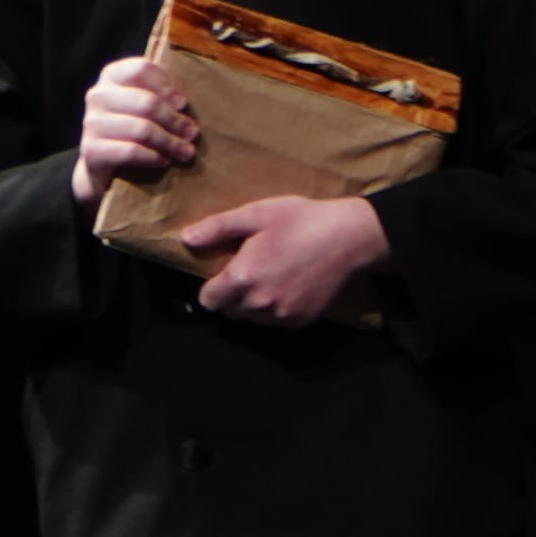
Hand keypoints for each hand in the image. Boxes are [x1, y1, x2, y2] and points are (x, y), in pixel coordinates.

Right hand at [69, 52, 197, 205]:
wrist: (101, 164)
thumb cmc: (130, 129)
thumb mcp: (143, 106)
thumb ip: (160, 95)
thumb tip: (184, 102)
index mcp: (112, 76)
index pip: (142, 69)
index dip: (167, 86)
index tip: (183, 104)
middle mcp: (98, 95)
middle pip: (147, 102)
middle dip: (174, 120)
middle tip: (192, 133)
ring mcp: (92, 122)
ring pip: (141, 128)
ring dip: (169, 142)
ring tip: (185, 152)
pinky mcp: (91, 149)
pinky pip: (130, 151)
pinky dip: (152, 157)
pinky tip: (164, 161)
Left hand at [184, 188, 390, 325]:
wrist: (350, 238)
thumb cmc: (301, 220)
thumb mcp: (256, 214)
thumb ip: (217, 228)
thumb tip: (186, 238)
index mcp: (242, 278)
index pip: (208, 300)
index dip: (212, 286)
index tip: (225, 272)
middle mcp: (259, 303)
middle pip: (230, 311)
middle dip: (233, 295)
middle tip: (252, 269)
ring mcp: (281, 315)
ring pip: (254, 318)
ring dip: (256, 304)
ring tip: (273, 275)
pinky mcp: (301, 320)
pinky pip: (277, 321)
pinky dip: (278, 308)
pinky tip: (290, 284)